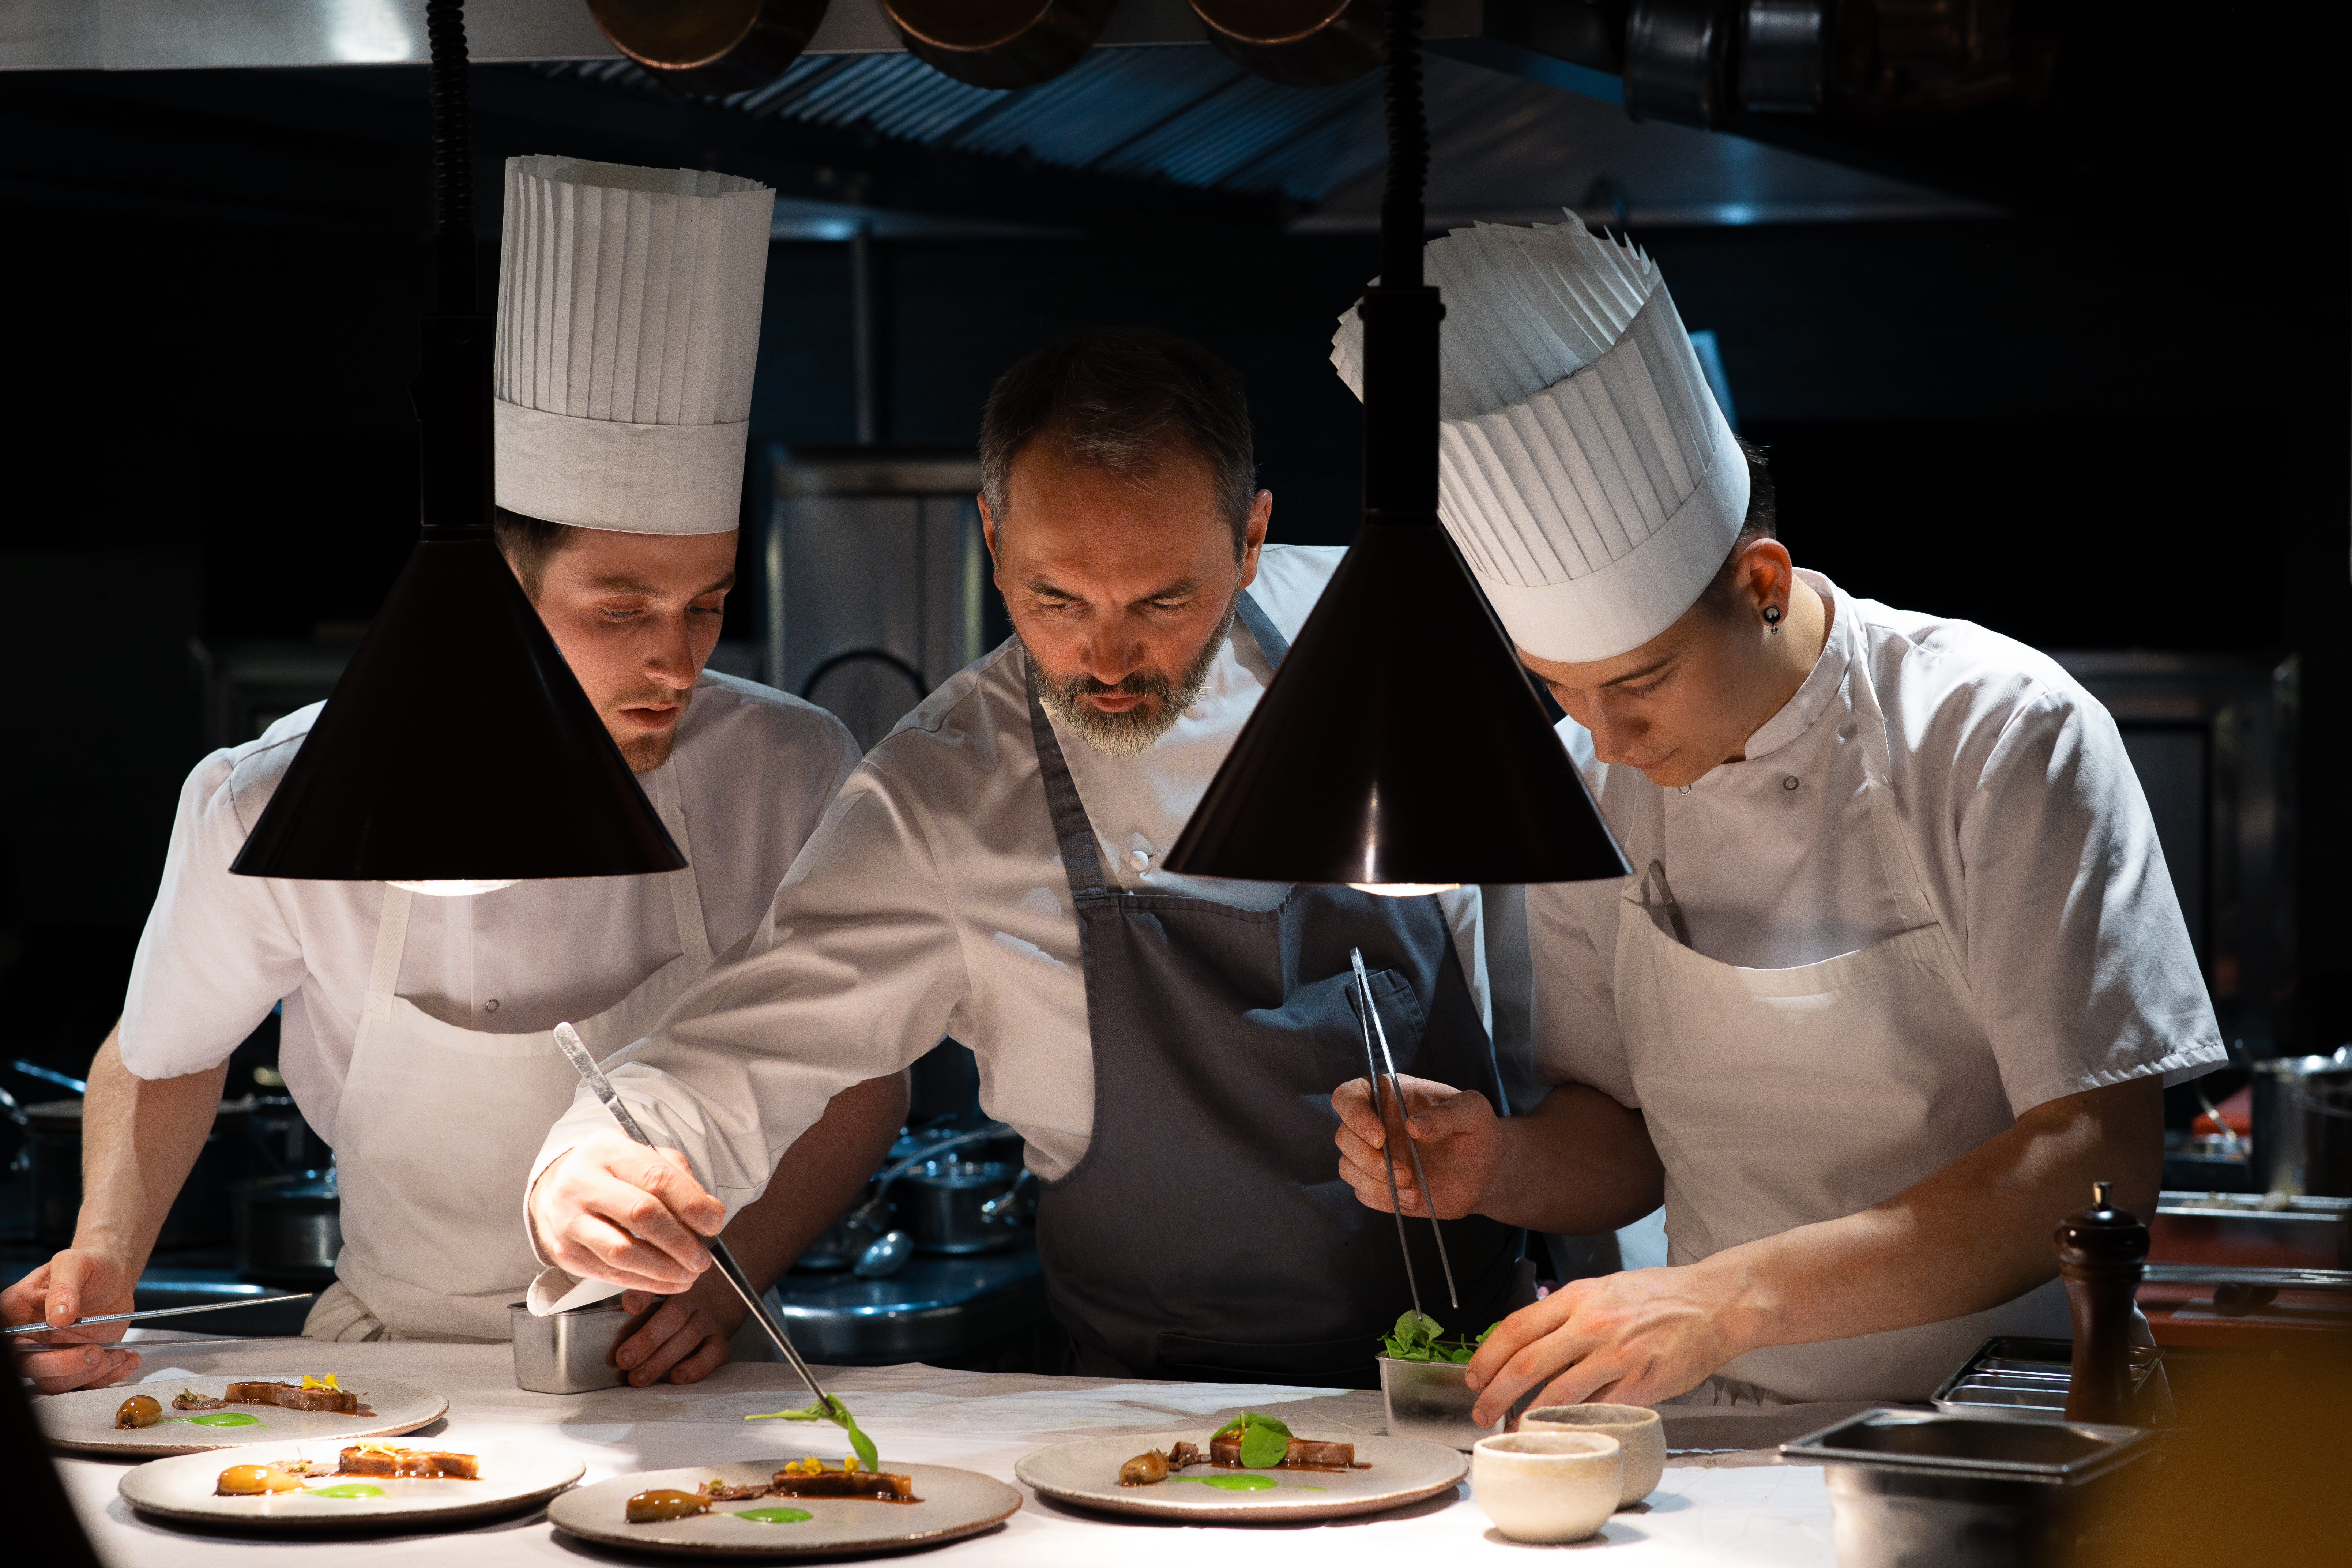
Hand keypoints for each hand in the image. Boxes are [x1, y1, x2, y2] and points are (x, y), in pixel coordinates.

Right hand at [2, 1247, 142, 1393]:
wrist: (113, 1273)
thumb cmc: (89, 1264)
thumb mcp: (74, 1263)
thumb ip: (64, 1287)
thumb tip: (59, 1316)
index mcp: (16, 1314)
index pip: (12, 1344)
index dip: (29, 1352)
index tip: (61, 1337)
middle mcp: (32, 1338)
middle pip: (33, 1369)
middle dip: (65, 1367)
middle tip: (96, 1352)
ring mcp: (55, 1353)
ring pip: (59, 1382)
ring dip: (90, 1375)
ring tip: (117, 1354)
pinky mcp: (80, 1362)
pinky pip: (87, 1382)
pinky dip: (109, 1376)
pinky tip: (127, 1359)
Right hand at [528, 1132, 724, 1294]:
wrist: (557, 1187)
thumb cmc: (611, 1172)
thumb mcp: (645, 1158)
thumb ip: (680, 1179)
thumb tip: (710, 1212)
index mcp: (607, 1152)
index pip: (656, 1178)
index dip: (691, 1204)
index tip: (713, 1223)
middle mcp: (581, 1184)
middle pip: (640, 1214)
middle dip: (680, 1241)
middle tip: (703, 1257)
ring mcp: (568, 1221)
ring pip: (622, 1252)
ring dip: (664, 1269)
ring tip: (689, 1274)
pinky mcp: (565, 1253)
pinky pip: (610, 1275)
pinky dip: (646, 1283)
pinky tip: (668, 1283)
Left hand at [612, 1271, 743, 1386]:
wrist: (716, 1298)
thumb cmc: (672, 1304)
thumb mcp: (655, 1299)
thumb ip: (634, 1317)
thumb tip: (610, 1349)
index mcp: (671, 1284)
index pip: (657, 1286)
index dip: (643, 1295)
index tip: (629, 1307)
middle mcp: (692, 1299)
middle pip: (674, 1315)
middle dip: (647, 1339)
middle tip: (624, 1360)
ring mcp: (708, 1320)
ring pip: (690, 1336)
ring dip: (662, 1360)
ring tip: (638, 1377)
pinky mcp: (720, 1340)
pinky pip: (714, 1353)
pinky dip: (696, 1367)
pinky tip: (677, 1377)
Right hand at [1332, 1074, 1506, 1219]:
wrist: (1485, 1174)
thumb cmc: (1478, 1134)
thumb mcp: (1475, 1112)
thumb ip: (1449, 1113)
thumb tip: (1414, 1126)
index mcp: (1390, 1096)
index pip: (1348, 1096)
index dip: (1354, 1115)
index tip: (1380, 1137)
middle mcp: (1375, 1124)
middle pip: (1343, 1136)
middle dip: (1369, 1159)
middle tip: (1405, 1172)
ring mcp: (1374, 1156)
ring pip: (1347, 1167)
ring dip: (1375, 1182)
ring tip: (1411, 1189)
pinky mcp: (1378, 1184)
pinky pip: (1361, 1192)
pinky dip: (1382, 1198)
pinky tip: (1412, 1199)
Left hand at [1463, 1266, 1752, 1424]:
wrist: (1715, 1303)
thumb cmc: (1661, 1296)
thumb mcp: (1605, 1289)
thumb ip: (1568, 1312)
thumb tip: (1531, 1340)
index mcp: (1578, 1298)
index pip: (1516, 1327)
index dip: (1487, 1356)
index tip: (1473, 1376)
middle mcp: (1592, 1325)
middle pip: (1526, 1364)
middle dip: (1494, 1394)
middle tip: (1480, 1412)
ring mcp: (1617, 1356)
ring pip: (1557, 1394)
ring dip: (1527, 1417)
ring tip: (1512, 1430)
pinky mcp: (1642, 1384)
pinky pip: (1597, 1411)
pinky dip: (1572, 1426)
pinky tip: (1559, 1435)